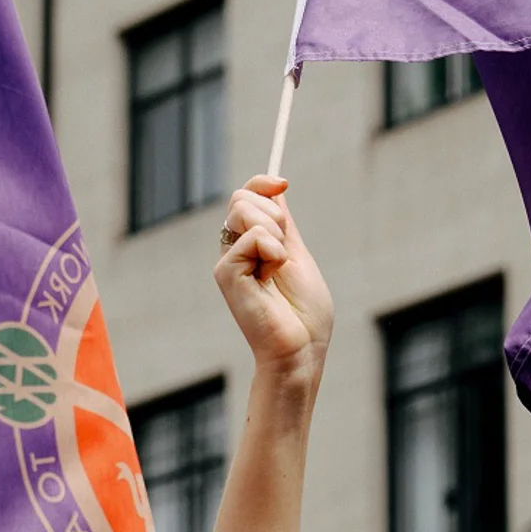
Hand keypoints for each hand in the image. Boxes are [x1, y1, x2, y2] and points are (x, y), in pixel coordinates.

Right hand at [213, 177, 332, 383]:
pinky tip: (271, 278)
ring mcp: (227, 261)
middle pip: (242, 197)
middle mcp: (234, 250)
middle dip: (274, 213)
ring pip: (243, 209)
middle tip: (284, 250)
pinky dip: (273, 252)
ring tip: (279, 267)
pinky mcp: (225, 273)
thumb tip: (276, 187)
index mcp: (252, 245)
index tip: (283, 183)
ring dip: (275, 233)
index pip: (247, 196)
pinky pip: (252, 235)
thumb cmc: (305, 314)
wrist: (301, 348)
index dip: (262, 183)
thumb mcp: (297, 255)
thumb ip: (283, 225)